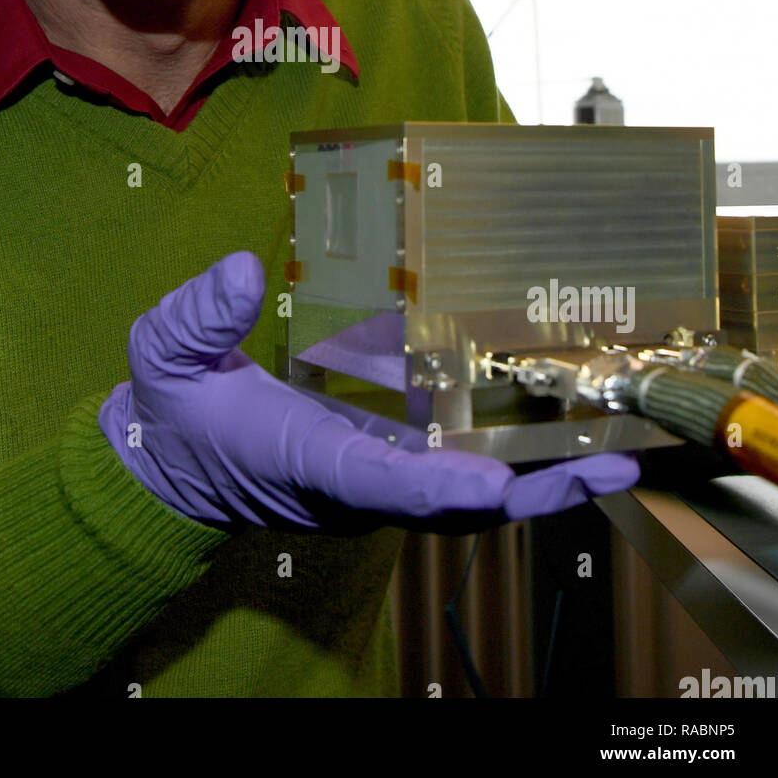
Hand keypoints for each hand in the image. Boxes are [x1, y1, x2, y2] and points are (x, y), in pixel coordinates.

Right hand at [100, 252, 638, 529]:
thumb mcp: (166, 352)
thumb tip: (241, 271)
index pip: (374, 481)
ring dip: (538, 481)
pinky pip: (453, 480)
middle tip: (608, 463)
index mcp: (303, 458)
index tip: (494, 482)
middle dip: (530, 490)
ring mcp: (372, 486)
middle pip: (452, 507)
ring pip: (465, 501)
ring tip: (611, 452)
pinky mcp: (380, 472)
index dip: (434, 486)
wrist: (170, 466)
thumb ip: (197, 316)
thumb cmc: (175, 410)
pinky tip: (555, 434)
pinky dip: (508, 466)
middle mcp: (350, 486)